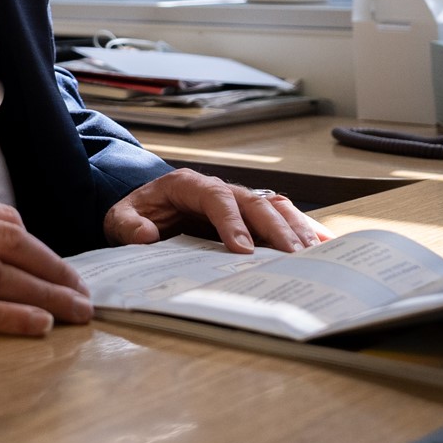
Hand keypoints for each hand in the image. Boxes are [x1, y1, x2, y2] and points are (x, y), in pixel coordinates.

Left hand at [103, 169, 332, 252]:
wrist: (144, 208)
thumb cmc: (137, 213)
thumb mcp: (119, 218)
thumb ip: (128, 224)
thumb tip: (145, 234)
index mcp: (188, 185)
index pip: (215, 197)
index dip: (231, 221)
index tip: (243, 249)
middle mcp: (220, 188)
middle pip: (254, 201)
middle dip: (275, 228)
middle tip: (293, 257)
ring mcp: (238, 199)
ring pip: (274, 206)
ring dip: (295, 228)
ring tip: (316, 254)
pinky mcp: (250, 214)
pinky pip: (281, 216)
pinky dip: (303, 229)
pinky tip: (324, 247)